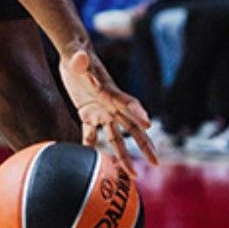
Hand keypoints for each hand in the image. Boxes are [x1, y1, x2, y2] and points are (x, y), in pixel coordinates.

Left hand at [58, 47, 157, 170]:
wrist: (73, 54)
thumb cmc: (76, 53)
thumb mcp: (76, 56)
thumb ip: (78, 59)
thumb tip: (80, 58)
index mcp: (110, 91)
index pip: (127, 103)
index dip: (138, 112)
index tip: (149, 124)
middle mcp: (110, 104)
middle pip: (132, 127)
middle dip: (144, 144)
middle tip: (155, 162)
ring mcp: (102, 110)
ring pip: (115, 136)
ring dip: (123, 155)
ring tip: (131, 174)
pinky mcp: (89, 113)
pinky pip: (92, 134)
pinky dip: (92, 146)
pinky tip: (94, 163)